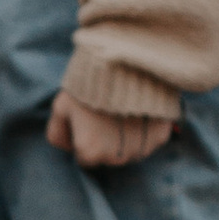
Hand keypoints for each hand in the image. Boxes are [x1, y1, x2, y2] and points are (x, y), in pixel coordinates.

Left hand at [49, 87, 176, 169]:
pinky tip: (140, 108)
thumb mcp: (61, 107)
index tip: (89, 119)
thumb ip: (58, 134)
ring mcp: (140, 148)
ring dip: (126, 137)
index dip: (85, 138)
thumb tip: (69, 148)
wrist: (127, 61)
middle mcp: (116, 158)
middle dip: (106, 140)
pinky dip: (146, 128)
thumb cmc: (89, 84)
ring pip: (130, 150)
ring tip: (123, 110)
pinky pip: (150, 138)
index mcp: (90, 153)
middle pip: (109, 156)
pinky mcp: (161, 136)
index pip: (85, 158)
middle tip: (106, 112)